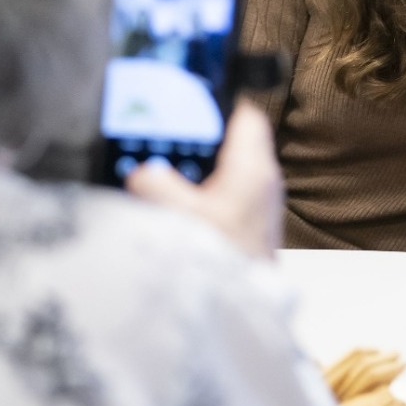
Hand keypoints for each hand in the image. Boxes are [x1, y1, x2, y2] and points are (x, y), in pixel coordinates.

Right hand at [127, 100, 284, 259]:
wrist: (243, 308)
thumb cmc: (223, 260)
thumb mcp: (179, 216)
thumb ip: (155, 184)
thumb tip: (142, 172)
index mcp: (253, 167)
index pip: (245, 113)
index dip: (219, 100)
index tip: (189, 96)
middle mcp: (263, 180)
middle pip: (231, 139)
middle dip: (197, 138)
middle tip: (163, 137)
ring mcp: (259, 203)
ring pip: (225, 168)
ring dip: (195, 169)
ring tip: (160, 173)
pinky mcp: (250, 223)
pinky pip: (223, 193)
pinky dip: (200, 193)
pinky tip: (174, 206)